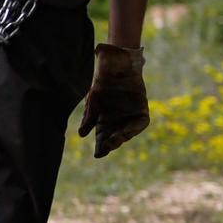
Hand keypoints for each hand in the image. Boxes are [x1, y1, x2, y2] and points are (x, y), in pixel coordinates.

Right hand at [78, 44, 148, 158]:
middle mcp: (117, 121)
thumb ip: (88, 118)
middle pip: (114, 137)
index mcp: (104, 121)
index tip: (98, 155)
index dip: (101, 146)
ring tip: (113, 141)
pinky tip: (127, 131)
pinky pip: (140, 124)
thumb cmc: (102, 84)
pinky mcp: (141, 111)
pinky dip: (134, 128)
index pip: (102, 138)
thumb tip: (81, 135)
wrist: (115, 67)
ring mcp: (130, 116)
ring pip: (127, 132)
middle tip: (105, 148)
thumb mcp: (93, 102)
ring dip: (121, 138)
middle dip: (110, 144)